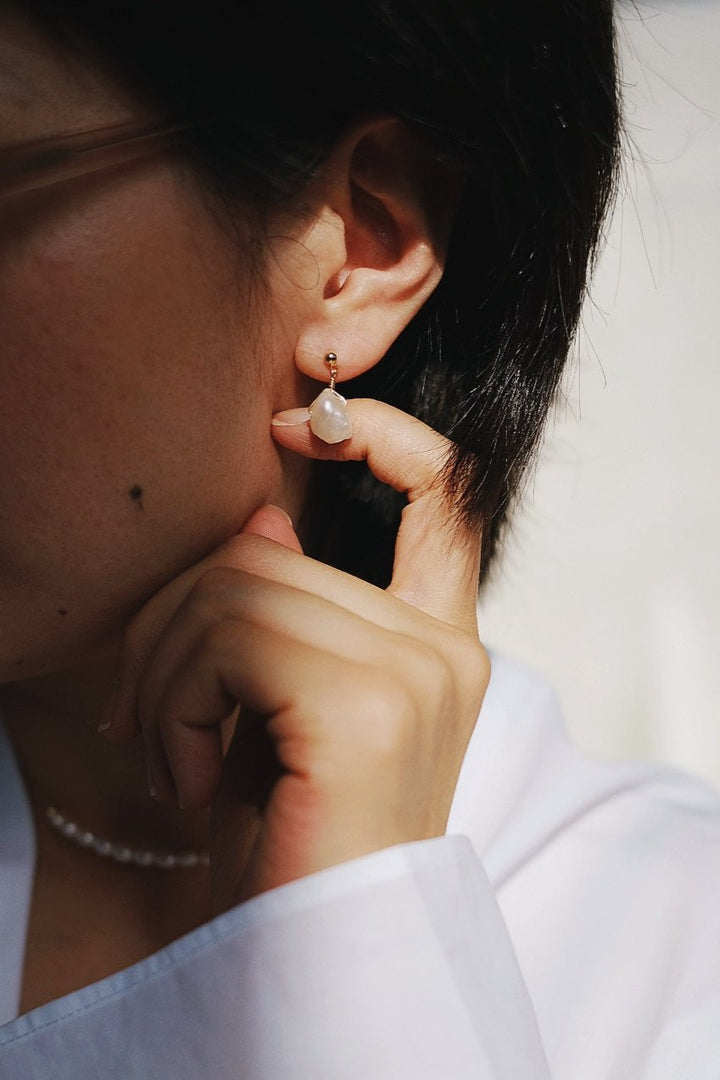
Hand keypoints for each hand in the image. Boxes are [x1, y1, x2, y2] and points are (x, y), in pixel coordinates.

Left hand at [103, 400, 488, 910]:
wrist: (313, 961)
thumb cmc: (289, 841)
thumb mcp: (280, 710)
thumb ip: (285, 604)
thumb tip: (264, 509)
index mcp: (439, 642)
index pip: (446, 492)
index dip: (379, 433)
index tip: (299, 426)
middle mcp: (445, 649)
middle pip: (263, 552)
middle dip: (168, 627)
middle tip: (139, 716)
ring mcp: (417, 672)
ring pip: (233, 586)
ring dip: (162, 676)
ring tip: (170, 757)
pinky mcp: (368, 704)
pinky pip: (227, 639)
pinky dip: (173, 706)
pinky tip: (189, 779)